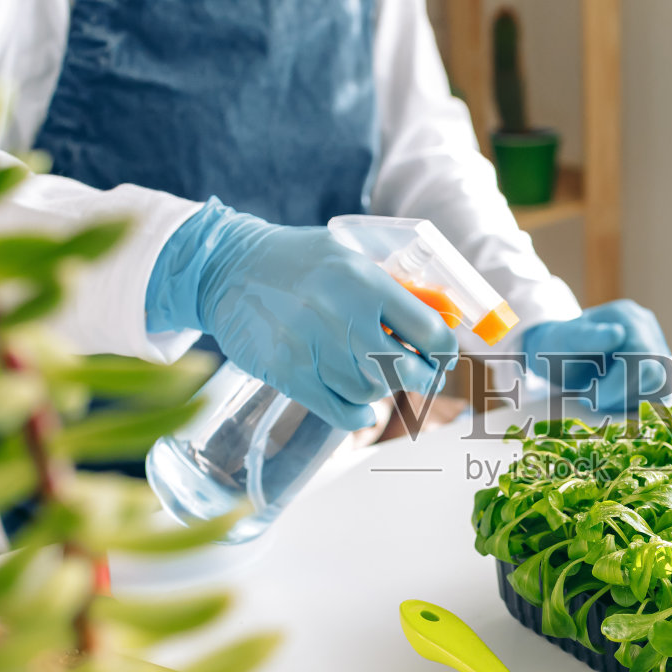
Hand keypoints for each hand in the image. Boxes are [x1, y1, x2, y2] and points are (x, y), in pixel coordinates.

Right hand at [146, 199, 457, 428]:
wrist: (226, 269)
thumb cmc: (298, 261)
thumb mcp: (350, 256)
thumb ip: (394, 287)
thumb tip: (443, 318)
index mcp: (366, 281)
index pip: (430, 332)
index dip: (444, 352)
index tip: (442, 358)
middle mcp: (343, 315)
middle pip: (406, 370)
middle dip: (421, 378)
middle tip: (419, 375)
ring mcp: (314, 348)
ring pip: (372, 392)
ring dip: (381, 390)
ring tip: (373, 374)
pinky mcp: (289, 374)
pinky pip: (341, 412)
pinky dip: (358, 415)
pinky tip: (359, 405)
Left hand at [520, 300, 670, 412]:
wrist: (561, 353)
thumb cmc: (559, 347)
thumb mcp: (563, 342)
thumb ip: (587, 337)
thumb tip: (616, 334)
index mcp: (625, 316)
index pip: (639, 353)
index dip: (616, 383)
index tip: (587, 395)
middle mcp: (646, 328)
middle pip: (654, 372)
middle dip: (620, 395)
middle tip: (590, 400)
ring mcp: (657, 347)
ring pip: (662, 386)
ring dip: (628, 400)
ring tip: (601, 397)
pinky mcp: (660, 368)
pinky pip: (662, 393)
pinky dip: (637, 402)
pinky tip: (615, 399)